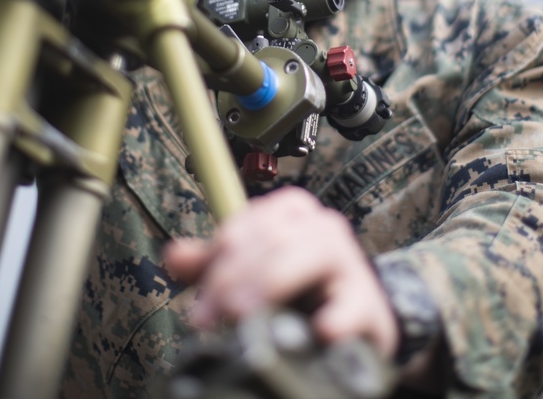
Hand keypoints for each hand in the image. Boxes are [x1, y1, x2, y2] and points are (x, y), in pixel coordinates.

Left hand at [164, 186, 400, 357]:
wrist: (356, 322)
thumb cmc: (298, 291)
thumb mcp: (251, 274)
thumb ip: (213, 266)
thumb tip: (174, 255)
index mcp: (290, 212)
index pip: (245, 226)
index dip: (217, 264)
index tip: (201, 307)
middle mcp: (322, 227)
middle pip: (272, 239)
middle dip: (233, 278)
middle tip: (208, 320)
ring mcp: (350, 262)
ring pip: (310, 254)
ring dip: (271, 284)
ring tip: (244, 316)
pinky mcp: (368, 304)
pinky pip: (353, 305)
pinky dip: (337, 317)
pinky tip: (320, 330)